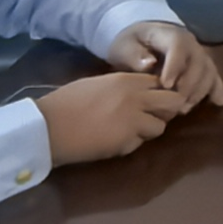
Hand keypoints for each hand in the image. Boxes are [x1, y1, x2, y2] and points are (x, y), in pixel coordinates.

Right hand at [38, 71, 192, 164]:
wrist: (49, 126)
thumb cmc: (65, 103)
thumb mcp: (97, 85)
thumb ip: (120, 87)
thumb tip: (136, 94)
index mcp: (126, 79)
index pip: (159, 82)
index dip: (158, 93)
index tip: (151, 102)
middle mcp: (135, 96)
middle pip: (173, 101)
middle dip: (167, 111)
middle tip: (152, 118)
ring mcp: (134, 118)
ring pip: (162, 125)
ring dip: (150, 130)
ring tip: (130, 133)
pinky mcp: (127, 140)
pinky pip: (142, 142)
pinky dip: (133, 144)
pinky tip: (116, 142)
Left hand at [106, 21, 222, 108]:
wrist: (139, 40)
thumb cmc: (130, 44)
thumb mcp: (124, 46)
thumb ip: (134, 55)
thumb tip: (149, 64)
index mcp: (170, 34)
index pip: (178, 46)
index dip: (175, 66)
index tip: (165, 85)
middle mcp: (190, 43)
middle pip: (199, 61)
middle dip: (189, 84)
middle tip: (174, 104)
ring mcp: (199, 55)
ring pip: (209, 71)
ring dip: (200, 92)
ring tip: (183, 109)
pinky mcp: (202, 67)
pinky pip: (214, 76)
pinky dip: (217, 89)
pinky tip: (218, 103)